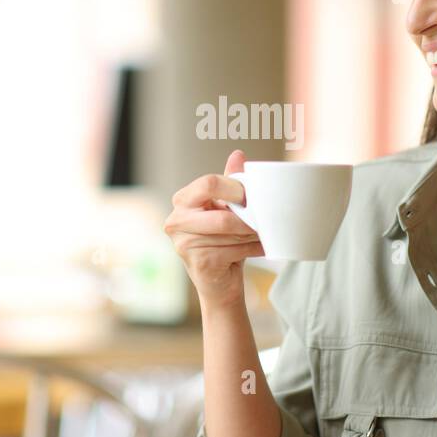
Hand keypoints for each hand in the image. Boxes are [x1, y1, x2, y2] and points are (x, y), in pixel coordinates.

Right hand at [164, 150, 264, 308]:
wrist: (218, 282)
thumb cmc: (223, 240)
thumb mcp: (226, 207)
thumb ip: (230, 182)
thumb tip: (238, 154)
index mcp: (182, 199)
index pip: (209, 183)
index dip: (235, 189)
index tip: (250, 197)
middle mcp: (176, 220)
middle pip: (222, 215)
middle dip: (247, 219)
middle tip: (260, 220)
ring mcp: (184, 243)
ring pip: (231, 233)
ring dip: (252, 234)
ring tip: (260, 234)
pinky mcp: (198, 262)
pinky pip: (234, 250)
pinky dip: (252, 248)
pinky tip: (258, 248)